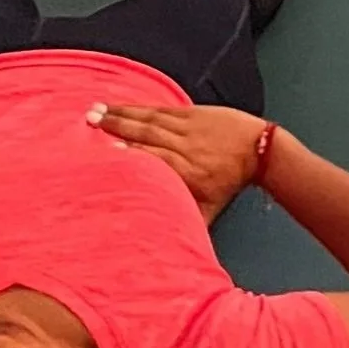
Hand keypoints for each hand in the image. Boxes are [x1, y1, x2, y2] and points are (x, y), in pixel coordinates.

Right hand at [90, 100, 278, 221]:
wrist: (258, 149)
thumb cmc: (231, 182)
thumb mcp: (211, 209)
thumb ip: (187, 220)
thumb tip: (164, 242)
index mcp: (187, 170)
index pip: (154, 158)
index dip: (131, 153)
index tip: (107, 150)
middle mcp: (184, 146)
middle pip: (147, 134)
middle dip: (117, 126)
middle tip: (90, 121)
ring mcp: (188, 127)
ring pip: (150, 118)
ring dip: (122, 114)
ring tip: (96, 111)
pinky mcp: (192, 113)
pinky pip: (161, 110)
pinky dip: (140, 108)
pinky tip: (121, 106)